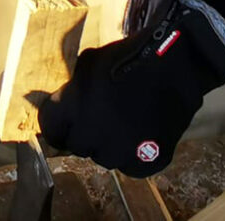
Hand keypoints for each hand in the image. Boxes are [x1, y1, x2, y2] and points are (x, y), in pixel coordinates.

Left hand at [38, 0, 224, 176]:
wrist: (175, 66)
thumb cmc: (127, 58)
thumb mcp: (89, 63)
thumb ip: (71, 86)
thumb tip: (58, 101)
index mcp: (72, 107)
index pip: (50, 128)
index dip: (57, 126)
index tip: (64, 125)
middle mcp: (92, 134)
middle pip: (77, 145)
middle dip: (84, 134)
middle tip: (101, 119)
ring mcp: (120, 151)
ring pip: (104, 158)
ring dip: (108, 146)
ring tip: (123, 124)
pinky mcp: (145, 162)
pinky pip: (129, 166)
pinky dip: (133, 155)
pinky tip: (141, 134)